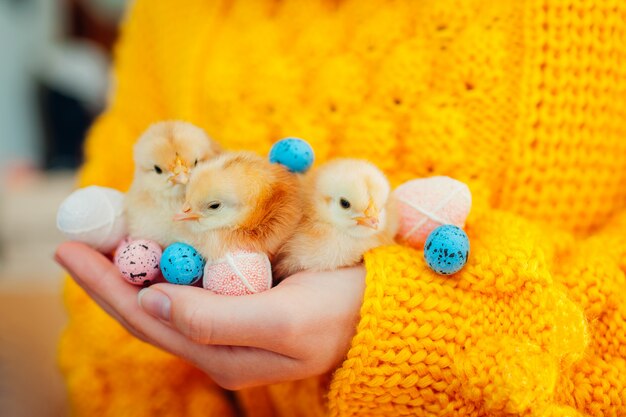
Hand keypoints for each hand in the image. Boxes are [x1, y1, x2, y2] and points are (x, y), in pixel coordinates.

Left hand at [55, 242, 365, 388]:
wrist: (382, 305)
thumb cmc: (340, 314)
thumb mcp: (283, 323)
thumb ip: (216, 320)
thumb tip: (150, 302)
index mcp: (222, 352)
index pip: (146, 320)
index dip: (105, 286)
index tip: (70, 250)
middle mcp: (220, 337)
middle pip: (149, 304)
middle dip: (112, 270)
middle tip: (82, 232)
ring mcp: (233, 314)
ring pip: (171, 287)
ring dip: (140, 258)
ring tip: (113, 226)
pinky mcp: (247, 293)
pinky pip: (199, 272)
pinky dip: (176, 250)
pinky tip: (165, 230)